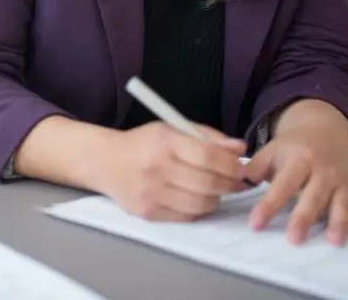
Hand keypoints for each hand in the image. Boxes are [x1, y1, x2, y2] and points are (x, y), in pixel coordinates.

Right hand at [95, 122, 248, 221]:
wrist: (105, 162)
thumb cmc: (144, 143)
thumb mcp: (172, 129)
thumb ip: (208, 137)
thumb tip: (240, 148)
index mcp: (165, 141)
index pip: (209, 156)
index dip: (232, 165)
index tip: (241, 168)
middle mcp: (158, 168)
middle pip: (208, 183)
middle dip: (230, 184)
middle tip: (236, 182)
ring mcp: (152, 193)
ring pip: (201, 204)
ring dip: (216, 198)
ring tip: (215, 189)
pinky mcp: (149, 213)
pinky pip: (187, 217)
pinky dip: (198, 209)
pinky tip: (196, 199)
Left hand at [243, 124, 347, 245]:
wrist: (322, 130)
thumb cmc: (291, 147)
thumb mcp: (271, 150)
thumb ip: (254, 167)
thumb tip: (235, 180)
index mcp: (299, 160)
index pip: (282, 185)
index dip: (269, 205)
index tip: (256, 224)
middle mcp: (322, 171)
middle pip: (312, 196)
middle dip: (304, 217)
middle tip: (294, 239)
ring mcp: (340, 181)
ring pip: (340, 202)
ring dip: (339, 222)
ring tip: (334, 241)